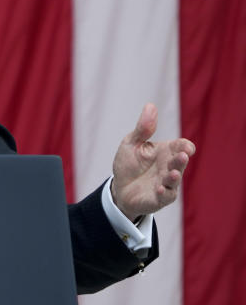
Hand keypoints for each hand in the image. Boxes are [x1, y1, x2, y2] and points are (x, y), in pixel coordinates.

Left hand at [110, 103, 195, 221]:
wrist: (119, 188)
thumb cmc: (128, 164)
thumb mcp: (132, 143)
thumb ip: (143, 128)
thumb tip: (150, 105)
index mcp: (165, 152)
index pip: (181, 147)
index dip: (185, 146)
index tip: (185, 147)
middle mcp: (169, 167)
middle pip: (180, 162)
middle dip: (181, 160)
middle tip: (182, 156)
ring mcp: (165, 183)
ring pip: (174, 180)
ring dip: (174, 177)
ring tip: (173, 173)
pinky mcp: (158, 198)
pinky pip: (165, 197)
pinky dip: (164, 193)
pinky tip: (159, 188)